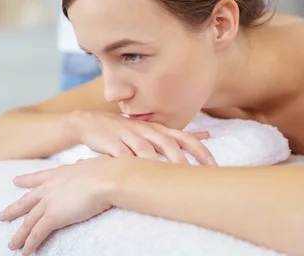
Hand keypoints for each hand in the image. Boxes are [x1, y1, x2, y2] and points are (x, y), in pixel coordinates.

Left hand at [0, 157, 118, 254]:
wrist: (106, 179)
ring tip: (11, 245)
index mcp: (59, 173)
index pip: (37, 178)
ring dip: (19, 235)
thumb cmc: (106, 170)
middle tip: (1, 216)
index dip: (25, 180)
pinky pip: (37, 233)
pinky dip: (29, 244)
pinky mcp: (53, 217)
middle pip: (25, 202)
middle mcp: (49, 187)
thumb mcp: (92, 164)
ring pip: (28, 222)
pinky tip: (25, 252)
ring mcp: (49, 203)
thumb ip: (84, 166)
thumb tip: (83, 164)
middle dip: (12, 210)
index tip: (15, 181)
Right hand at [68, 110, 216, 165]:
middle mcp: (144, 130)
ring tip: (168, 181)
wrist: (90, 122)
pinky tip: (137, 177)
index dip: (199, 150)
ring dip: (157, 164)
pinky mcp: (111, 143)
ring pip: (145, 149)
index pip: (183, 137)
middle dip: (182, 161)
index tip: (213, 166)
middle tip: (194, 178)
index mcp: (157, 128)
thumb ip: (178, 135)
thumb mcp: (153, 130)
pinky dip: (130, 164)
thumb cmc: (127, 131)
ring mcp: (127, 135)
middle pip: (167, 143)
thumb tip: (206, 136)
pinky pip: (122, 154)